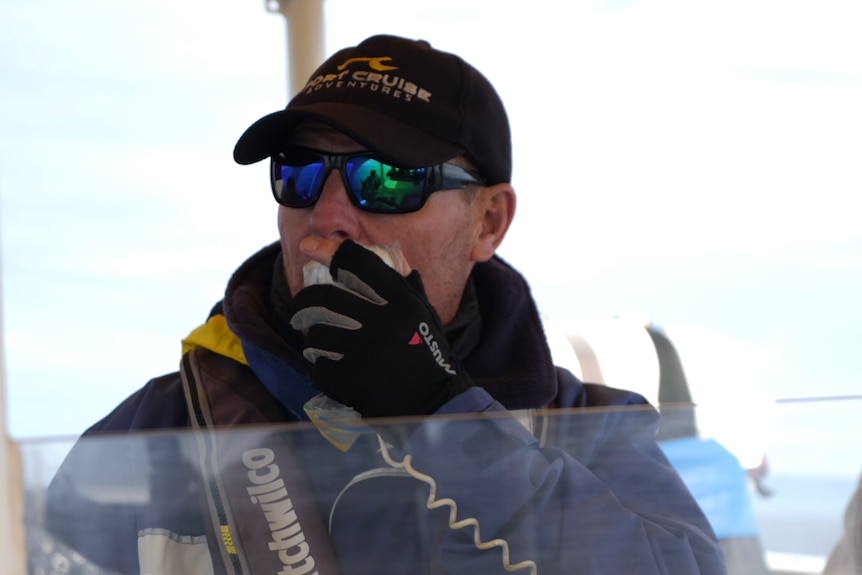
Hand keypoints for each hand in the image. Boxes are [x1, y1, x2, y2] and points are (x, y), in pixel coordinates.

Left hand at [289, 239, 472, 417]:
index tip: (308, 246)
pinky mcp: (353, 381)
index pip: (357, 262)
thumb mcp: (422, 311)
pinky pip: (320, 366)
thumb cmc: (426, 351)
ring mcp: (367, 352)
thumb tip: (373, 253)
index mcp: (402, 300)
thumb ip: (400, 282)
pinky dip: (320, 367)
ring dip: (311, 337)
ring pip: (316, 333)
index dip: (328, 250)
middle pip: (325, 297)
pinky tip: (330, 367)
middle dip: (303, 300)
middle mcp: (385, 321)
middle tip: (300, 307)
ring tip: (316, 340)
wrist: (436, 402)